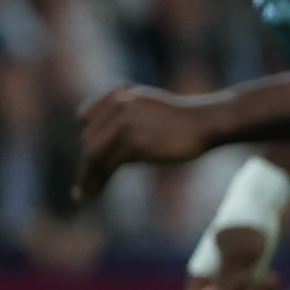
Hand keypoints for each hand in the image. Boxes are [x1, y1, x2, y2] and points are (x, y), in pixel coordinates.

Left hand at [75, 85, 221, 197]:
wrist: (206, 122)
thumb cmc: (186, 120)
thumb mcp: (150, 108)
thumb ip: (129, 115)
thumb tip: (112, 143)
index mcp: (119, 94)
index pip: (86, 117)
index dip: (86, 138)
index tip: (87, 159)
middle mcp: (117, 105)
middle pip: (89, 138)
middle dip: (86, 164)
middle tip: (82, 186)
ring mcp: (124, 123)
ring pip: (93, 153)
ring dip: (87, 176)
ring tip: (82, 195)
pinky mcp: (133, 142)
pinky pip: (107, 164)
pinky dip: (96, 181)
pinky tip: (92, 194)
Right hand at [182, 229, 283, 289]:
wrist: (260, 208)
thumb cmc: (244, 226)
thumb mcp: (238, 251)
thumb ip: (225, 279)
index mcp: (202, 276)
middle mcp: (214, 286)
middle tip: (257, 280)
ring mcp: (233, 288)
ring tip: (268, 278)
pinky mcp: (251, 287)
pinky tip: (272, 278)